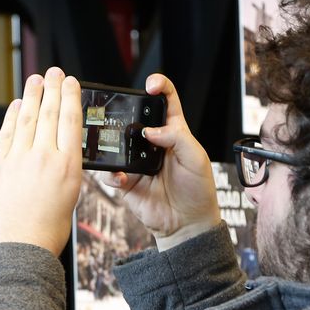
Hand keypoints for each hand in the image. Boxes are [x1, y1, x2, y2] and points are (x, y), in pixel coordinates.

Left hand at [0, 67, 82, 254]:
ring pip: (26, 118)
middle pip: (49, 113)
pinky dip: (11, 117)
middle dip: (52, 88)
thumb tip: (57, 152)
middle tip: (53, 72)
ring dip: (31, 96)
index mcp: (68, 167)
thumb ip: (64, 170)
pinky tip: (16, 106)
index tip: (71, 82)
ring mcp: (19, 160)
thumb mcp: (69, 197)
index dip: (70, 96)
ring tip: (35, 80)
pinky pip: (6, 134)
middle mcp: (44, 158)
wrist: (18, 249)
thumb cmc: (45, 232)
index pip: (70, 121)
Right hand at [108, 73, 220, 250]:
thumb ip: (177, 138)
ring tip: (122, 148)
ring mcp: (137, 161)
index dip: (159, 87)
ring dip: (116, 143)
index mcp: (174, 132)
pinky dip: (113, 173)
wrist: (188, 224)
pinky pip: (112, 172)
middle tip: (125, 111)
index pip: (166, 101)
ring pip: (119, 143)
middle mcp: (153, 143)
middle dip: (128, 111)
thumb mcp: (196, 159)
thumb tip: (150, 130)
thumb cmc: (198, 190)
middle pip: (136, 117)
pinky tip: (123, 177)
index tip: (151, 85)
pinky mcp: (127, 181)